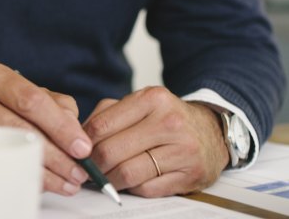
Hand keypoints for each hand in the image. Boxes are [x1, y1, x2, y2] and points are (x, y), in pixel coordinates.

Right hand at [0, 59, 91, 195]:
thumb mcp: (22, 94)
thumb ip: (53, 105)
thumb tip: (74, 131)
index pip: (30, 99)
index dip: (60, 125)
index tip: (82, 147)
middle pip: (18, 127)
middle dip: (56, 155)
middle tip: (78, 171)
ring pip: (4, 151)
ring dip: (41, 171)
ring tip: (65, 182)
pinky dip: (15, 176)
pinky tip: (36, 183)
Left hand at [82, 86, 228, 196]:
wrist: (212, 132)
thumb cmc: (167, 119)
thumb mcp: (140, 104)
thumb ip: (107, 115)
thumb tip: (77, 138)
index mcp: (152, 99)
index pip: (102, 126)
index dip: (83, 144)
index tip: (77, 152)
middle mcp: (169, 122)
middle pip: (111, 151)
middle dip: (94, 165)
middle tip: (87, 169)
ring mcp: (182, 149)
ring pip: (127, 173)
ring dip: (109, 180)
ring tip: (105, 177)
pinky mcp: (189, 174)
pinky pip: (146, 188)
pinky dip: (131, 188)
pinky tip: (129, 181)